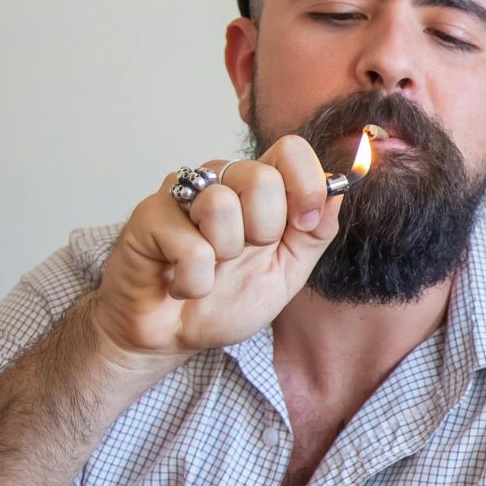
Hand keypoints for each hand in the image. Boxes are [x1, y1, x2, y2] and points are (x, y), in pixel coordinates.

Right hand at [88, 136, 340, 364]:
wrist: (173, 335)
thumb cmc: (226, 299)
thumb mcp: (288, 270)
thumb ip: (315, 232)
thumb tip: (338, 189)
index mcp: (256, 189)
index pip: (290, 150)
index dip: (307, 185)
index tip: (304, 224)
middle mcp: (218, 181)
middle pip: (261, 177)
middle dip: (264, 232)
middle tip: (242, 255)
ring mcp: (179, 194)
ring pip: (221, 204)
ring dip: (224, 255)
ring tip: (210, 267)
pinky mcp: (147, 217)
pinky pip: (190, 246)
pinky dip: (195, 281)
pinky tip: (182, 284)